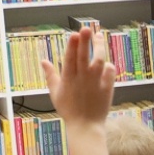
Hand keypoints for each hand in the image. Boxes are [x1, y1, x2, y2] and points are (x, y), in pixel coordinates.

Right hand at [41, 28, 113, 154]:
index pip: (70, 58)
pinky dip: (109, 66)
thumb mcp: (55, 92)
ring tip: (99, 36)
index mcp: (68, 79)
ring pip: (99, 61)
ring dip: (99, 47)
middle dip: (85, 41)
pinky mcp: (107, 88)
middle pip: (84, 56)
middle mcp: (82, 79)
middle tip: (87, 28)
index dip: (73, 45)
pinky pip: (110, 73)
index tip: (75, 34)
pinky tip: (107, 61)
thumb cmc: (69, 109)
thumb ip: (51, 75)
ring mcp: (95, 83)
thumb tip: (43, 61)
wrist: (85, 126)